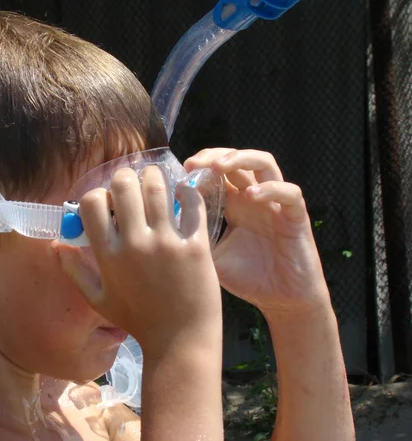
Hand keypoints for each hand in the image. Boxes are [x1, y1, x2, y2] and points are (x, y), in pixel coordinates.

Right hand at [53, 165, 220, 351]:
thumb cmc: (138, 321)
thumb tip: (56, 244)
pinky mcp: (196, 245)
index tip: (108, 203)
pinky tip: (182, 194)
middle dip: (124, 178)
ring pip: (156, 187)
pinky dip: (186, 192)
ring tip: (156, 183)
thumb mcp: (98, 300)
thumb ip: (75, 271)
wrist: (180, 341)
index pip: (92, 203)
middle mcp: (135, 244)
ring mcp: (167, 243)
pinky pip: (191, 204)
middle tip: (132, 187)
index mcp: (108, 256)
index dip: (97, 195)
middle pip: (124, 185)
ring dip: (153, 177)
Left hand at [185, 148, 329, 316]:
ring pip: (265, 163)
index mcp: (234, 203)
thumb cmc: (247, 278)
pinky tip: (250, 195)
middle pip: (238, 159)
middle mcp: (254, 198)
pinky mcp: (296, 217)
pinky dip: (270, 189)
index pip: (218, 170)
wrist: (281, 302)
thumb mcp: (211, 256)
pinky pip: (289, 193)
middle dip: (215, 155)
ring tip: (219, 166)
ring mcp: (276, 204)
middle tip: (194, 164)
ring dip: (241, 159)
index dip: (200, 164)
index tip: (180, 170)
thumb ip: (193, 238)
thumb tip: (162, 227)